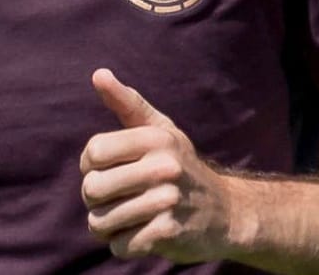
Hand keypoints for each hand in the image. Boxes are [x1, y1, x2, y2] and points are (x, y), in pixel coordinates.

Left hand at [79, 69, 235, 262]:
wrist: (228, 213)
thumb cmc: (181, 166)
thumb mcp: (161, 130)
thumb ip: (127, 103)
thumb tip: (98, 73)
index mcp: (155, 139)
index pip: (94, 152)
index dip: (90, 166)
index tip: (104, 169)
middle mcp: (163, 168)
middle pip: (92, 189)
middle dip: (94, 199)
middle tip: (112, 199)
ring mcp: (167, 202)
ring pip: (100, 221)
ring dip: (106, 225)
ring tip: (125, 217)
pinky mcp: (169, 234)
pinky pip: (120, 244)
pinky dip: (124, 243)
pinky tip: (141, 234)